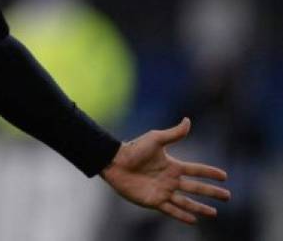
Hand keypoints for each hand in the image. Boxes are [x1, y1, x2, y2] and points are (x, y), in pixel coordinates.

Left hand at [100, 118, 229, 223]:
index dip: (210, 173)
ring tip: (214, 212)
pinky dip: (182, 215)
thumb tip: (188, 120)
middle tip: (228, 196)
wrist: (114, 162)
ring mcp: (163, 191)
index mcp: (172, 165)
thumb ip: (173, 133)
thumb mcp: (155, 139)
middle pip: (196, 187)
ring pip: (186, 201)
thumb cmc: (133, 149)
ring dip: (200, 207)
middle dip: (212, 192)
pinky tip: (194, 220)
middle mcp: (170, 180)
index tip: (224, 176)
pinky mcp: (153, 201)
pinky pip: (171, 210)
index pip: (196, 170)